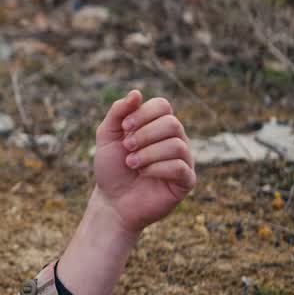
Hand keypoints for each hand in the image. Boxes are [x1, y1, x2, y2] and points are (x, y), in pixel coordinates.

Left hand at [93, 90, 195, 234]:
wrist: (112, 201)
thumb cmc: (111, 168)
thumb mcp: (107, 136)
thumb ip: (118, 113)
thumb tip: (137, 93)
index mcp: (157, 126)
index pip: (163, 105)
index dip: (143, 113)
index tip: (124, 128)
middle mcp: (175, 139)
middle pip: (172, 123)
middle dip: (144, 134)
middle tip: (127, 148)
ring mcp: (183, 160)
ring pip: (176, 145)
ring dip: (148, 154)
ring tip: (132, 164)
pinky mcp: (186, 181)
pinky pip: (180, 167)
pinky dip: (157, 168)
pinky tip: (144, 174)